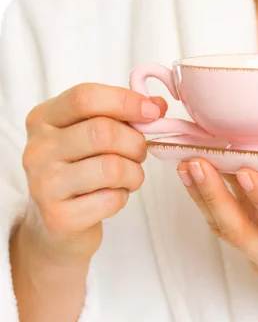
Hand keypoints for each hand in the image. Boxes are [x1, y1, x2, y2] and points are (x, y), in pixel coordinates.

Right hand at [21, 83, 166, 262]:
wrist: (55, 224)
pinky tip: (112, 197)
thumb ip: (123, 114)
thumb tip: (158, 104)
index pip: (85, 97)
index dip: (125, 101)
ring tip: (129, 177)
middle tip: (140, 152)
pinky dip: (123, 197)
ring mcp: (44, 184)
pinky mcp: (58, 217)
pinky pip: (111, 199)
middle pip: (103, 132)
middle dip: (135, 142)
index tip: (152, 111)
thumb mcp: (92, 133)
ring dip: (134, 173)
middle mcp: (37, 149)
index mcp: (43, 119)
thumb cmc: (80, 169)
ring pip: (112, 167)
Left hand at [177, 130, 257, 321]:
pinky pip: (229, 231)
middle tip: (196, 163)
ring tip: (187, 167)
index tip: (244, 169)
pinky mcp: (255, 258)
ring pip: (226, 232)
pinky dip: (213, 206)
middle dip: (213, 197)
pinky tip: (202, 181)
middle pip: (239, 232)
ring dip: (204, 199)